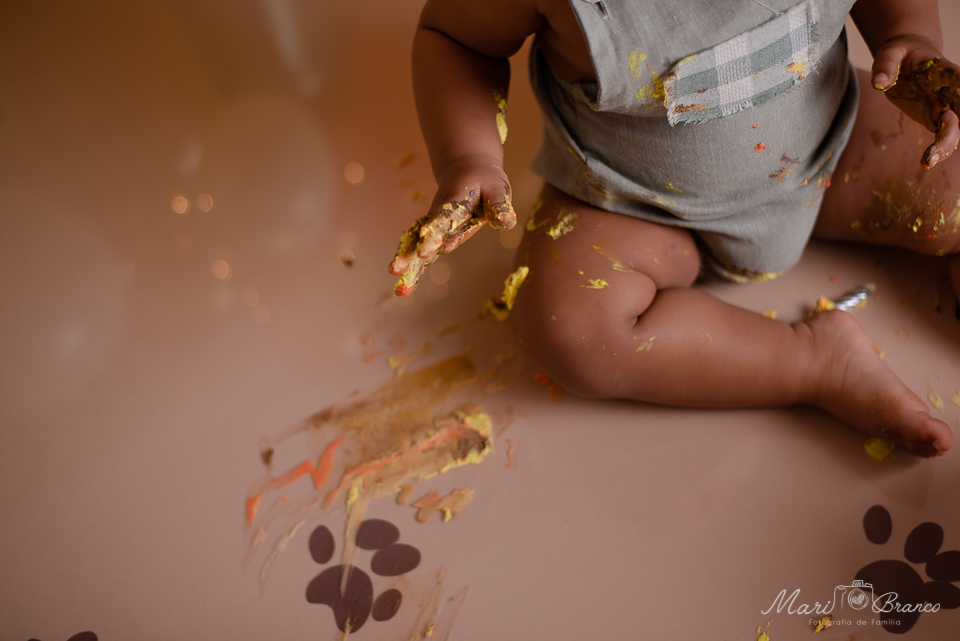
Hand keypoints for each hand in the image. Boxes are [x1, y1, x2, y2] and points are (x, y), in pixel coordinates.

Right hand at [389, 155, 515, 295]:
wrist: (466, 168)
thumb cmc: (484, 179)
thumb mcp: (496, 188)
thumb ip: (499, 205)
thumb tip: (506, 223)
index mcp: (453, 203)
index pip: (442, 221)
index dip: (434, 236)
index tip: (424, 251)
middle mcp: (438, 217)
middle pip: (421, 237)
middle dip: (409, 254)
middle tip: (396, 270)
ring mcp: (435, 228)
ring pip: (417, 247)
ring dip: (408, 266)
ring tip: (399, 290)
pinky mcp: (435, 236)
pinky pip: (421, 253)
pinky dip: (413, 270)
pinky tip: (404, 290)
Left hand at [871, 35, 959, 167]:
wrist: (905, 56)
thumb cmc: (899, 53)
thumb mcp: (890, 53)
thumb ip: (885, 66)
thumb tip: (878, 84)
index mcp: (942, 70)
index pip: (957, 78)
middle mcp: (948, 90)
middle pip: (959, 108)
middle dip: (955, 125)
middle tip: (944, 141)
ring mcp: (941, 105)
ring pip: (952, 126)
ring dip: (946, 143)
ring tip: (929, 161)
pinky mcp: (932, 117)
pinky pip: (940, 134)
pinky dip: (937, 148)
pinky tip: (927, 162)